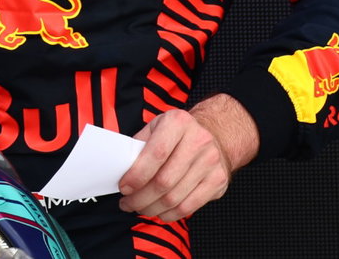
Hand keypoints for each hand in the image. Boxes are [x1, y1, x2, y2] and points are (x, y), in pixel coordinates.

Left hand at [118, 94, 258, 220]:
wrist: (215, 136)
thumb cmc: (177, 134)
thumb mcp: (156, 128)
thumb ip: (139, 146)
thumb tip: (120, 171)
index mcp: (178, 123)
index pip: (156, 154)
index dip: (137, 175)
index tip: (124, 187)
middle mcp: (198, 141)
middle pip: (164, 181)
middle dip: (140, 197)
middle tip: (127, 203)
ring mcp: (211, 162)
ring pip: (175, 197)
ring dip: (152, 208)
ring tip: (139, 208)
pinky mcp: (218, 181)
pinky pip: (190, 206)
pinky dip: (170, 214)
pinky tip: (159, 211)